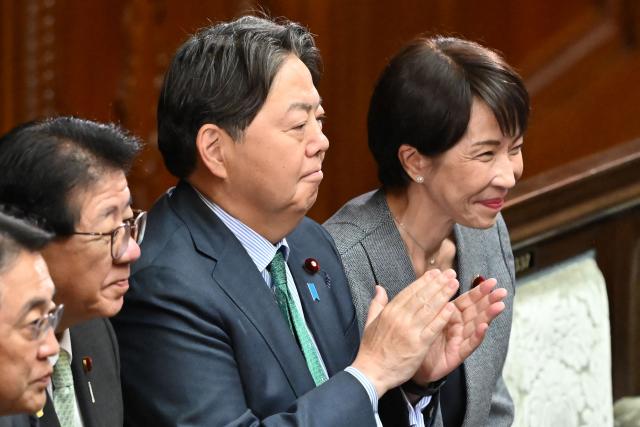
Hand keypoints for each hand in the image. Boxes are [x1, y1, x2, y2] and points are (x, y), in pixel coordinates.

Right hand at [351, 269, 458, 396]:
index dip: (424, 281)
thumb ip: (377, 304)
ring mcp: (410, 331)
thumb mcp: (370, 322)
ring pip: (429, 308)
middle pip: (422, 296)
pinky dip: (443, 317)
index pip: (410, 291)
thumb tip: (379, 288)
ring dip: (443, 295)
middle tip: (450, 273)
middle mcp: (400, 318)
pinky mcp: (418, 345)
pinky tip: (452, 308)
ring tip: (454, 285)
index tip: (435, 273)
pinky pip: (433, 328)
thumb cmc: (371, 349)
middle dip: (438, 283)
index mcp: (389, 311)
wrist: (371, 372)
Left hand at [412, 277, 506, 383]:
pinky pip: (469, 344)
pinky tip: (484, 327)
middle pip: (476, 311)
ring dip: (488, 316)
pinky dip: (477, 336)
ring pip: (477, 325)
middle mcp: (459, 326)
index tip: (492, 281)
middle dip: (490, 301)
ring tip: (499, 306)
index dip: (479, 291)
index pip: (468, 300)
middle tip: (503, 292)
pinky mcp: (458, 354)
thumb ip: (439, 300)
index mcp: (451, 314)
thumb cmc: (420, 336)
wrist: (411, 362)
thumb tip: (446, 278)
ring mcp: (460, 340)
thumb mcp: (429, 315)